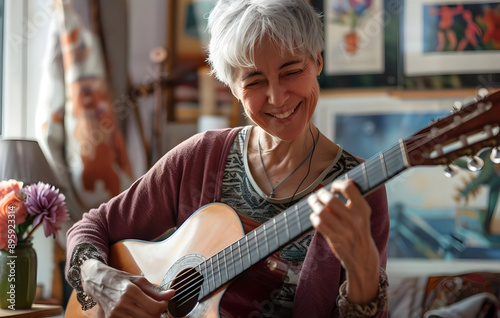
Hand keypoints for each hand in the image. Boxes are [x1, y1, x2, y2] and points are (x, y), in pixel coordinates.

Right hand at [81, 259, 173, 317]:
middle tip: (156, 306)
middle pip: (150, 317)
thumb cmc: (120, 279)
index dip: (163, 306)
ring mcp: (115, 314)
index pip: (155, 308)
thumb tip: (171, 294)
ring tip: (146, 308)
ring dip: (148, 317)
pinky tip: (137, 312)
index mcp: (131, 291)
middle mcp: (122, 304)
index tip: (163, 302)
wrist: (98, 282)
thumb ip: (155, 290)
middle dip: (157, 313)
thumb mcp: (139, 280)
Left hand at [307, 179, 379, 303]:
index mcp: (363, 209)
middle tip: (318, 194)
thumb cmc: (359, 231)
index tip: (333, 187)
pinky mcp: (335, 240)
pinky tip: (315, 216)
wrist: (363, 257)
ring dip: (314, 205)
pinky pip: (319, 224)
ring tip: (313, 202)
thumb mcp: (362, 215)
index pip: (349, 187)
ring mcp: (345, 231)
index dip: (338, 184)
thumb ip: (352, 201)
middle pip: (331, 199)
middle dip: (320, 194)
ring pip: (321, 211)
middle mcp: (355, 219)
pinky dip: (314, 217)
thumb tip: (339, 184)